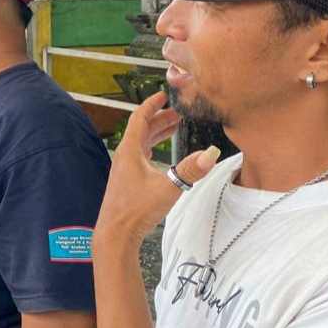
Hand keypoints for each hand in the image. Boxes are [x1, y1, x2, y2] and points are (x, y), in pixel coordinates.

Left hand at [95, 91, 220, 243]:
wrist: (116, 233)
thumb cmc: (136, 209)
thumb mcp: (168, 188)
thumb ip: (190, 171)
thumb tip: (211, 153)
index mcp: (130, 151)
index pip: (139, 118)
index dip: (151, 105)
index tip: (162, 95)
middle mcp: (125, 156)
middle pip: (142, 129)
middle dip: (160, 118)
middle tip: (178, 112)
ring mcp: (125, 168)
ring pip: (142, 142)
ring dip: (157, 132)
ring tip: (175, 126)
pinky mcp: (128, 180)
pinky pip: (141, 155)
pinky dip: (153, 147)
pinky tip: (162, 152)